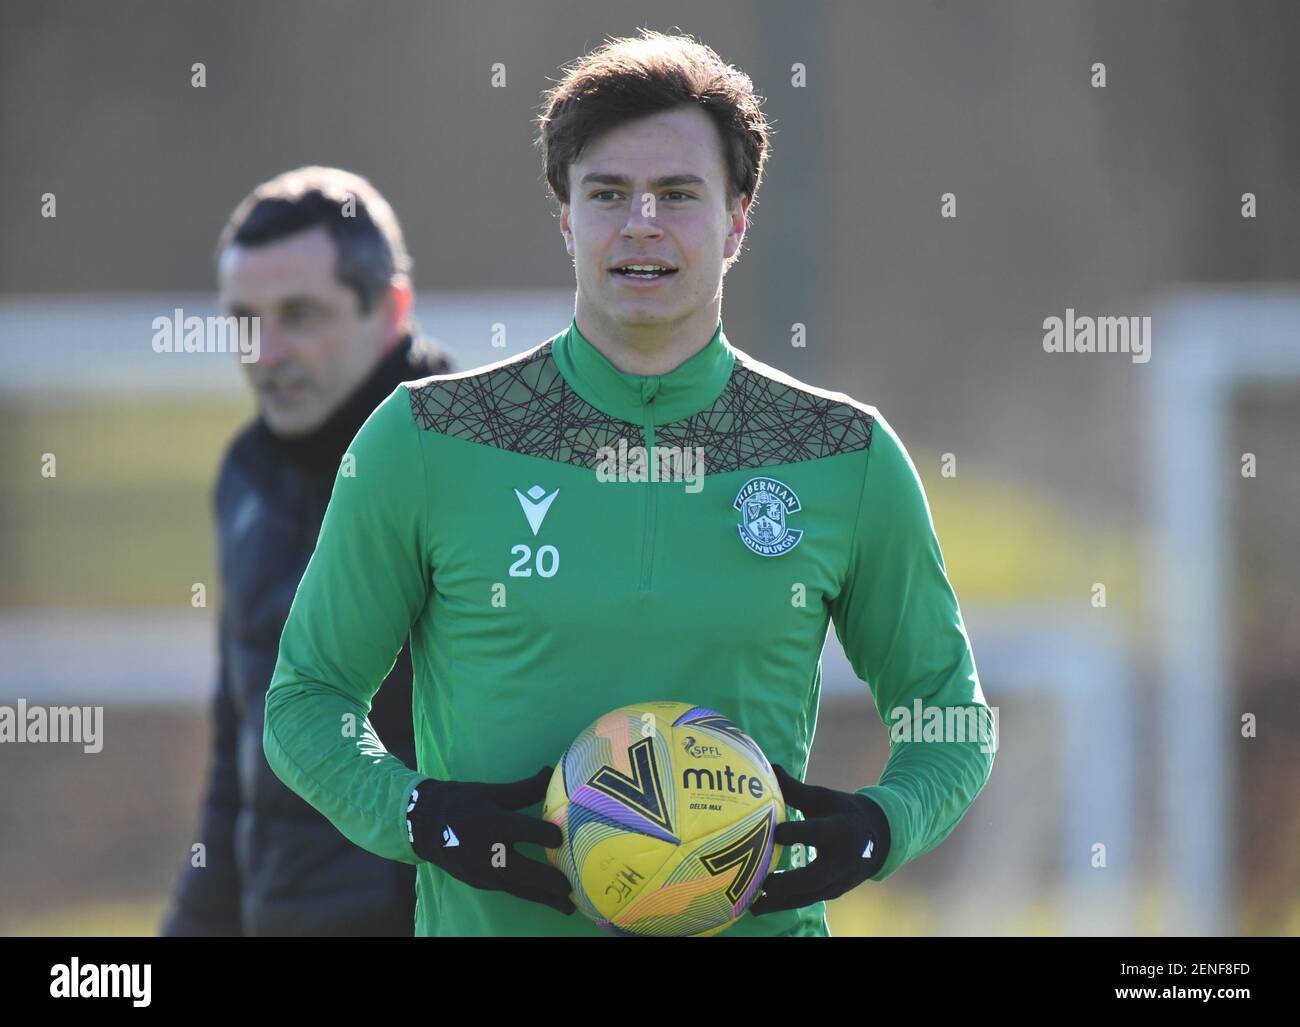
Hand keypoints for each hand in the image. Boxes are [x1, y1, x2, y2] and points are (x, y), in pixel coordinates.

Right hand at [406, 766, 574, 914]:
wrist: (424, 826)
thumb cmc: (462, 803)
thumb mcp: (492, 792)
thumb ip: (524, 788)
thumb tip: (550, 772)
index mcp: (491, 823)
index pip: (522, 830)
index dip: (543, 834)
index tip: (562, 837)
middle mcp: (487, 851)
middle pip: (522, 870)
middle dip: (547, 881)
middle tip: (570, 887)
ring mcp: (482, 871)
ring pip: (518, 887)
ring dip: (543, 898)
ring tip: (568, 907)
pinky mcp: (480, 883)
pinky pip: (509, 889)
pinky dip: (529, 894)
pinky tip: (546, 899)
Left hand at [749, 764, 889, 915]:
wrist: (877, 838)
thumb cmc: (841, 812)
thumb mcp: (823, 798)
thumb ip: (795, 789)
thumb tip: (769, 766)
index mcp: (841, 829)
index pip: (820, 832)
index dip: (800, 833)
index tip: (777, 832)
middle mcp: (842, 860)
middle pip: (816, 876)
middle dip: (789, 881)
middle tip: (763, 882)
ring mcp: (839, 880)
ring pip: (809, 895)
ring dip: (781, 902)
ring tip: (753, 905)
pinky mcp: (832, 892)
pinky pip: (806, 900)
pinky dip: (783, 905)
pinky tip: (758, 906)